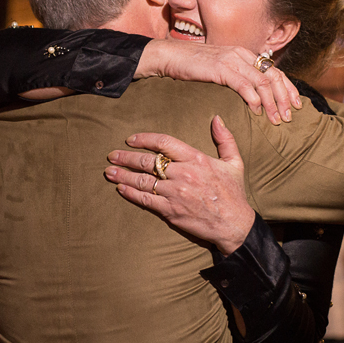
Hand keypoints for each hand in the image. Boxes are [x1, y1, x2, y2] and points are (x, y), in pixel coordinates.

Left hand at [104, 116, 254, 254]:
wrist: (234, 224)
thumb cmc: (234, 193)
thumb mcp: (234, 162)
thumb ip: (225, 138)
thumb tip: (216, 118)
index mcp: (197, 159)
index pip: (164, 143)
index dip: (144, 139)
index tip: (131, 139)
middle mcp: (184, 174)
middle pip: (148, 161)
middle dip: (126, 157)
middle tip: (112, 156)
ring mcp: (175, 193)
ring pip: (143, 181)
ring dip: (123, 175)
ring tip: (109, 172)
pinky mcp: (171, 211)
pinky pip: (146, 200)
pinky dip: (131, 193)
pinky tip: (121, 189)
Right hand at [136, 39, 301, 124]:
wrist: (168, 56)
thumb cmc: (192, 66)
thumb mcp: (219, 69)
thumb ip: (236, 76)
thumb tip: (252, 94)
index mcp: (244, 54)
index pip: (273, 70)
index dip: (288, 88)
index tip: (295, 105)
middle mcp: (241, 54)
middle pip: (273, 76)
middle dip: (284, 98)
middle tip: (288, 116)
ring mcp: (231, 60)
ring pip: (261, 82)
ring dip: (272, 103)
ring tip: (275, 119)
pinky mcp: (220, 68)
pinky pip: (243, 84)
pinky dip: (253, 98)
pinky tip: (257, 111)